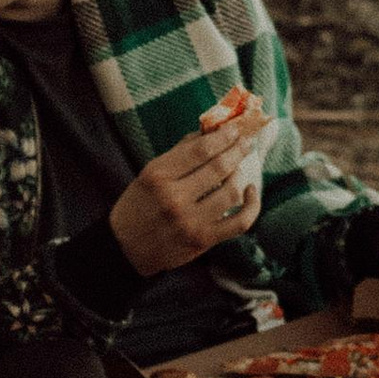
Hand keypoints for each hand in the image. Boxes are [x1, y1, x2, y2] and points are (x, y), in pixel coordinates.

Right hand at [109, 98, 266, 278]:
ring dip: (240, 174)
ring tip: (238, 168)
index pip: (200, 150)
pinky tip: (250, 192)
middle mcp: (174, 198)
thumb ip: (180, 152)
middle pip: (219, 167)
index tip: (235, 129)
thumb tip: (211, 131)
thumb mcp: (150, 173)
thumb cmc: (138, 205)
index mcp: (158, 176)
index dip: (223, 136)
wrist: (126, 248)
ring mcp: (190, 222)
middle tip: (246, 142)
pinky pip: (240, 222)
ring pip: (232, 191)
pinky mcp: (203, 240)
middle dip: (237, 150)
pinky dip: (253, 205)